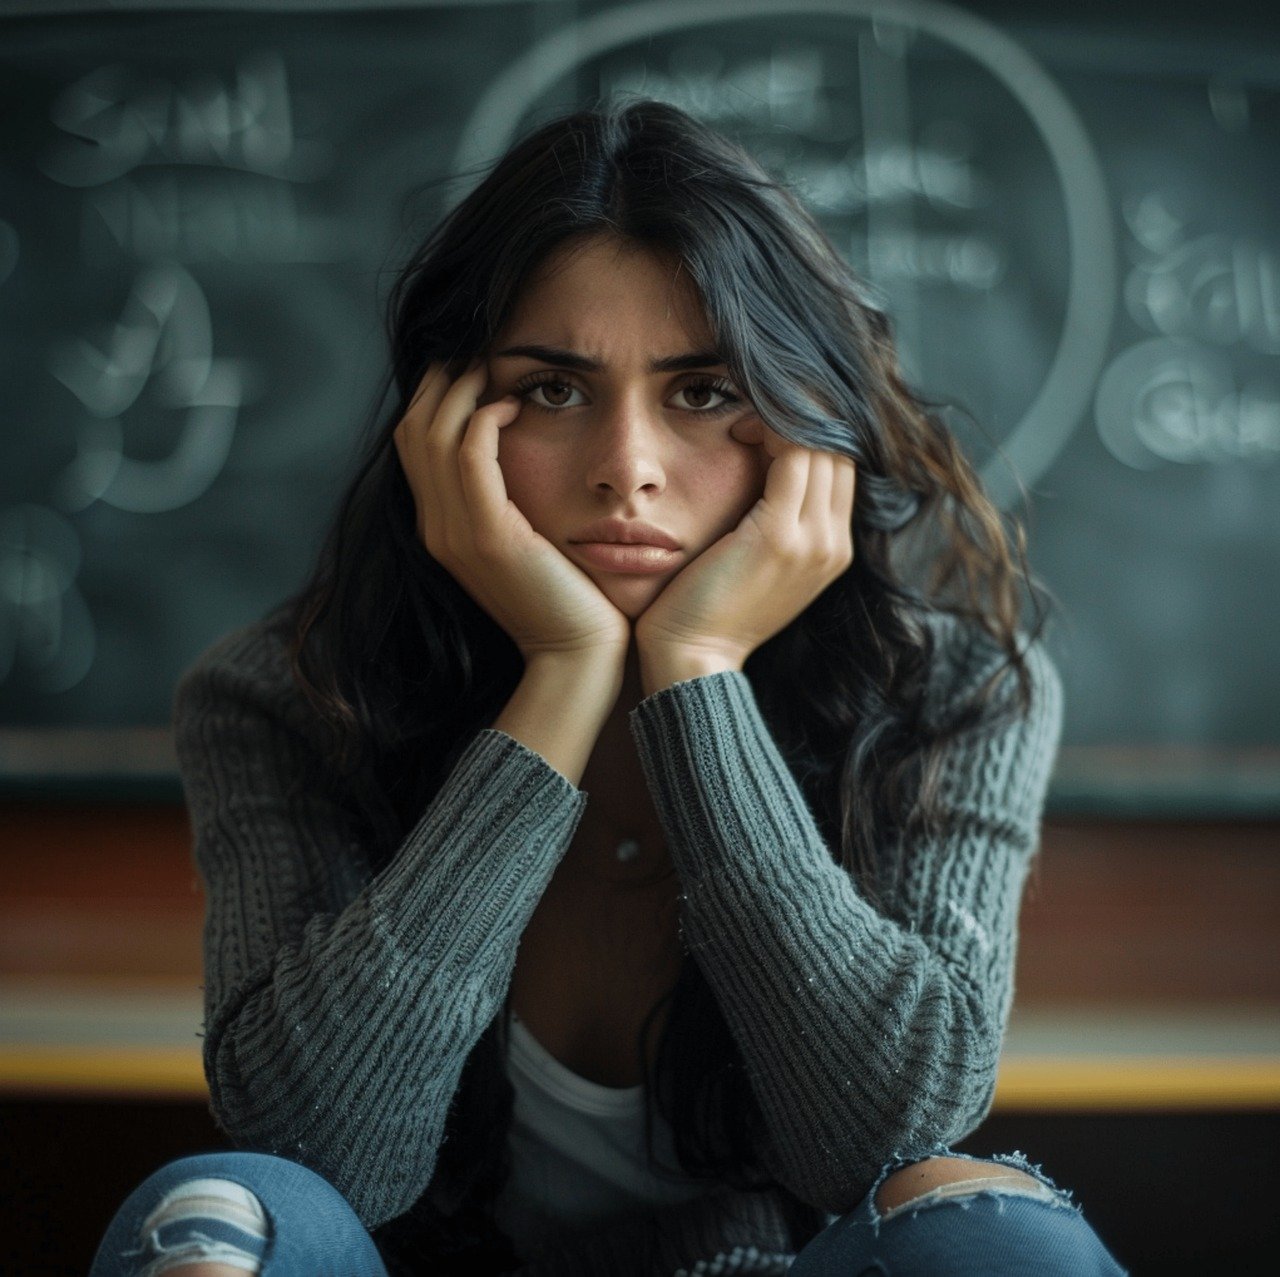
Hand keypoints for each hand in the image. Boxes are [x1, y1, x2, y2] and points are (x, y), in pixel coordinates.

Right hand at [393, 359, 630, 662]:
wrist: (577, 654)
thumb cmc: (568, 597)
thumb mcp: (526, 541)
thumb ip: (507, 501)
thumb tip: (516, 451)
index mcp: (442, 528)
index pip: (415, 444)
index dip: (434, 397)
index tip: (469, 366)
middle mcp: (437, 528)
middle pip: (414, 430)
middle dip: (439, 382)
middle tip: (475, 351)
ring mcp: (456, 533)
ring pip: (434, 435)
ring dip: (460, 390)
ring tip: (491, 366)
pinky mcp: (488, 536)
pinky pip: (471, 456)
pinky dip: (485, 419)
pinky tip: (513, 404)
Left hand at [634, 417, 855, 668]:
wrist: (693, 661)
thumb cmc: (707, 611)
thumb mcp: (754, 564)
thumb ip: (772, 523)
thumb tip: (760, 466)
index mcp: (833, 551)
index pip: (841, 466)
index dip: (809, 430)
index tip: (763, 418)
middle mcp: (835, 544)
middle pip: (838, 449)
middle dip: (801, 415)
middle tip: (755, 402)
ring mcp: (814, 540)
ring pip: (819, 444)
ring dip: (782, 416)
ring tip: (743, 414)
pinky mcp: (780, 535)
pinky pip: (791, 454)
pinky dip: (768, 428)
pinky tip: (736, 427)